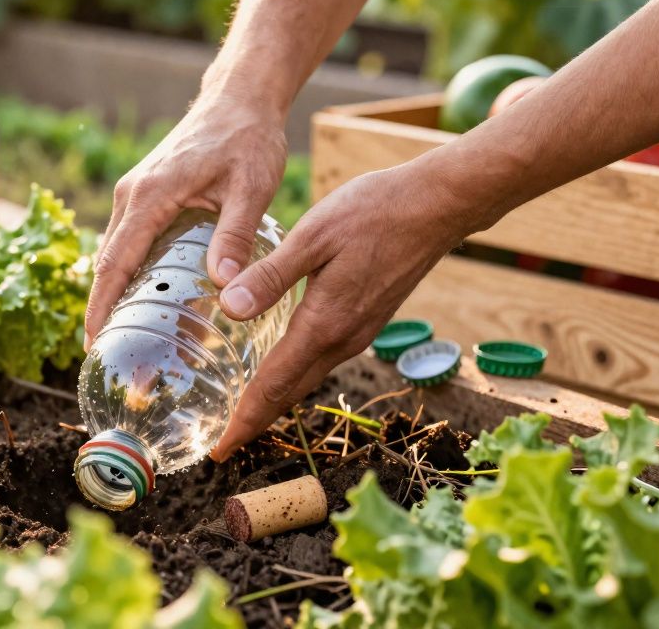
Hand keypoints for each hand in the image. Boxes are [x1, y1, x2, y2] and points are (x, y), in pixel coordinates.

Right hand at [84, 97, 287, 346]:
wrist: (238, 99)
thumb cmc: (247, 138)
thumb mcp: (251, 188)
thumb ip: (234, 236)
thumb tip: (223, 286)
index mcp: (150, 196)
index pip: (115, 263)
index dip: (101, 308)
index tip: (93, 345)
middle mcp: (132, 196)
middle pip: (106, 264)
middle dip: (101, 312)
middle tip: (107, 359)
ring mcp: (134, 194)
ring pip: (113, 254)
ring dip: (111, 295)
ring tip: (120, 340)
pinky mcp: (144, 196)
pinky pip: (126, 242)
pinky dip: (125, 274)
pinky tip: (142, 301)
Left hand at [210, 160, 473, 460]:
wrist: (438, 206)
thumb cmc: (375, 212)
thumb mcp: (313, 236)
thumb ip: (270, 275)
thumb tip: (229, 308)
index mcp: (324, 324)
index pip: (274, 386)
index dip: (244, 421)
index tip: (220, 452)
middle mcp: (343, 338)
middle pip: (290, 393)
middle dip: (256, 421)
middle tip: (223, 447)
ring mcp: (359, 332)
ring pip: (307, 377)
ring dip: (275, 399)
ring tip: (244, 413)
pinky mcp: (367, 319)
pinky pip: (322, 359)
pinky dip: (295, 374)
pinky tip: (280, 365)